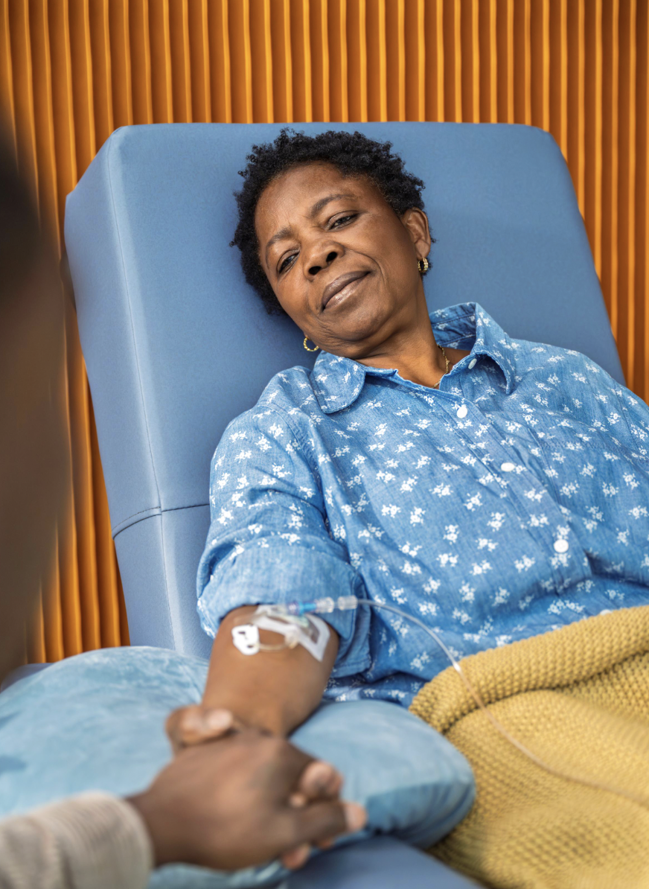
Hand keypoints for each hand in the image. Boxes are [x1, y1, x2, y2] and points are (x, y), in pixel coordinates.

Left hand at [166, 704, 345, 865]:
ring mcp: (230, 744)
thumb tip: (361, 812)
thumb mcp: (285, 832)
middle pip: (292, 776)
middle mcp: (258, 738)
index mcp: (281, 751)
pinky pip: (240, 773)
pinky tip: (242, 821)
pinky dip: (249, 796)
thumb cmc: (226, 828)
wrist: (159, 823)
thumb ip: (326, 820)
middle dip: (300, 814)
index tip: (320, 839)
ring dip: (274, 809)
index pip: (321, 775)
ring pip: (265, 777)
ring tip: (268, 844)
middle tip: (295, 850)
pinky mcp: (206, 755)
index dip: (326, 809)